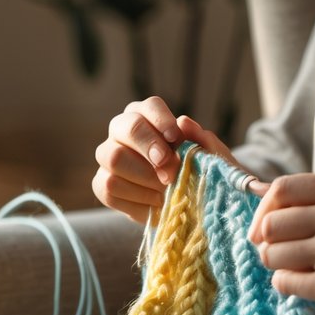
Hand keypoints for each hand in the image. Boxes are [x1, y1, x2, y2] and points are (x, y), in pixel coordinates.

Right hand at [92, 96, 239, 222]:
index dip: (161, 120)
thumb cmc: (199, 175)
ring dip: (144, 178)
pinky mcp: (102, 184)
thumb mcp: (211, 159)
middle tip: (169, 170)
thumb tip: (184, 122)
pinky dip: (135, 199)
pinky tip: (154, 205)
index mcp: (147, 116)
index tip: (176, 138)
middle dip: (149, 147)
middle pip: (126, 127)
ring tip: (166, 192)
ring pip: (114, 158)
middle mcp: (122, 131)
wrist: (190, 208)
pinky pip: (109, 187)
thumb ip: (201, 140)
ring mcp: (108, 157)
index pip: (149, 106)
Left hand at [246, 173, 314, 314]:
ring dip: (277, 265)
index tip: (265, 226)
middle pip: (270, 224)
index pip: (280, 189)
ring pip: (270, 255)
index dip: (264, 209)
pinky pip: (282, 282)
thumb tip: (257, 188)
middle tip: (283, 254)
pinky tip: (308, 286)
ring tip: (300, 270)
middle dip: (268, 242)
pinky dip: (288, 286)